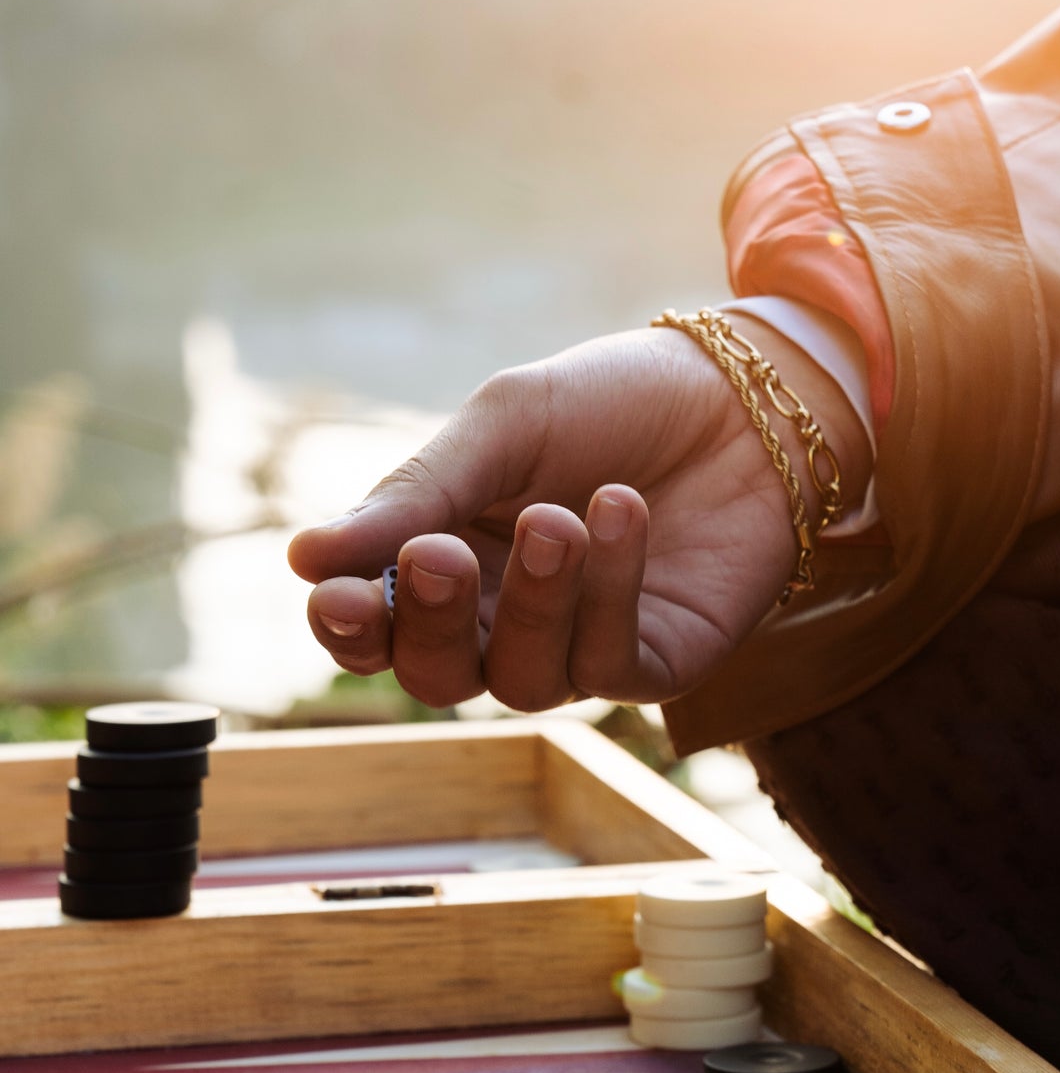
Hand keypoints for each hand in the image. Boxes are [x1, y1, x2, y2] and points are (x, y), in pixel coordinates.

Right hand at [287, 320, 869, 713]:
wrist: (743, 392)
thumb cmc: (616, 398)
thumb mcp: (506, 422)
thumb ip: (419, 492)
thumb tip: (303, 558)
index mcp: (453, 555)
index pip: (380, 623)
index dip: (350, 625)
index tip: (334, 596)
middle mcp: (507, 614)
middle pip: (439, 676)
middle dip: (428, 627)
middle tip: (436, 557)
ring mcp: (583, 643)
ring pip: (521, 680)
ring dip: (532, 601)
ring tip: (559, 517)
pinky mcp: (658, 659)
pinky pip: (611, 663)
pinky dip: (609, 591)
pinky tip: (621, 511)